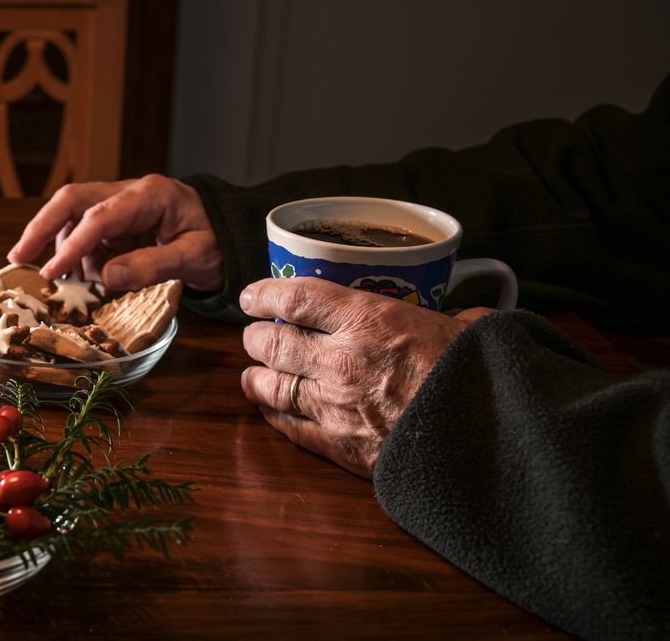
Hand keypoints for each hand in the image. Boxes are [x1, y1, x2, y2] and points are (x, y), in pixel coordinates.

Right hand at [7, 175, 222, 292]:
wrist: (232, 233)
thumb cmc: (218, 242)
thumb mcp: (194, 257)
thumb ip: (151, 265)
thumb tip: (105, 277)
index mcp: (150, 195)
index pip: (99, 216)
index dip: (72, 245)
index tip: (51, 273)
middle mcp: (129, 193)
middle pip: (72, 200)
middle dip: (41, 228)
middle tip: (17, 259)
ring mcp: (121, 206)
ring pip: (74, 219)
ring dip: (67, 252)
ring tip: (75, 283)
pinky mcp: (118, 222)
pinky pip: (87, 236)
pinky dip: (81, 259)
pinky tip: (90, 279)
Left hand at [239, 276, 491, 477]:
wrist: (486, 442)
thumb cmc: (477, 376)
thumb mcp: (460, 329)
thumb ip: (446, 321)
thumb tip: (464, 320)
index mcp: (366, 319)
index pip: (294, 299)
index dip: (264, 294)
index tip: (252, 296)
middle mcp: (339, 359)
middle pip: (272, 343)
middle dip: (256, 338)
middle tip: (254, 335)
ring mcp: (333, 405)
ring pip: (272, 387)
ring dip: (256, 378)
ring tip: (252, 373)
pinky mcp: (339, 445)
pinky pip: (290, 428)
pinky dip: (274, 416)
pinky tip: (269, 410)